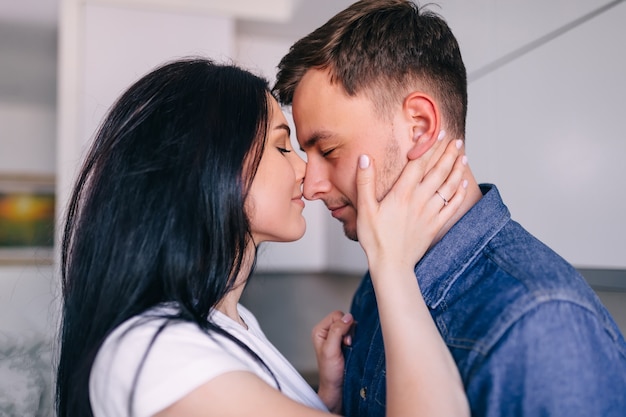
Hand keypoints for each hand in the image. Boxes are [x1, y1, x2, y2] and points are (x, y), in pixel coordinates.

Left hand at [311, 310, 353, 412]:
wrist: (337, 387)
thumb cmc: (330, 372)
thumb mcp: (330, 350)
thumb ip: (337, 331)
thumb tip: (347, 317)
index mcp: (320, 330)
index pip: (336, 315)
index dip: (343, 325)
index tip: (344, 341)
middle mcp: (327, 332)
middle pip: (344, 319)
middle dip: (349, 331)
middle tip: (346, 345)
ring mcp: (336, 337)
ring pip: (350, 326)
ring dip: (353, 336)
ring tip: (349, 348)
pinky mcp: (344, 342)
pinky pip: (354, 333)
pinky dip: (356, 340)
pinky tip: (352, 349)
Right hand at [355, 134, 467, 272]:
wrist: (391, 265)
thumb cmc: (375, 238)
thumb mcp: (365, 209)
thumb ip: (365, 181)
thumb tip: (365, 158)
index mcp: (402, 194)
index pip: (418, 163)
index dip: (428, 146)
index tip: (437, 132)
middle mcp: (419, 200)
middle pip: (437, 171)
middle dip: (447, 153)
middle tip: (456, 139)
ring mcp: (430, 212)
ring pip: (448, 185)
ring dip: (456, 168)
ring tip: (463, 154)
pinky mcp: (435, 225)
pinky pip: (452, 205)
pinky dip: (459, 192)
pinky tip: (463, 182)